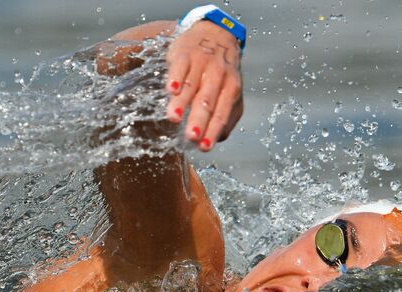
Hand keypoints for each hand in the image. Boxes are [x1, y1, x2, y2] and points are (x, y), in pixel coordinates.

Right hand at [165, 21, 243, 150]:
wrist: (216, 34)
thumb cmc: (223, 72)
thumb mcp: (231, 92)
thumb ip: (228, 116)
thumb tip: (219, 139)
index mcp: (231, 89)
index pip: (221, 114)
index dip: (213, 131)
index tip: (204, 147)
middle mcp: (218, 77)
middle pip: (206, 102)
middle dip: (199, 120)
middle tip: (191, 136)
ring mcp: (201, 64)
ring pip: (191, 85)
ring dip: (181, 102)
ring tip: (173, 118)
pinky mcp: (185, 54)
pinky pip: (180, 67)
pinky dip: (175, 78)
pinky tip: (170, 90)